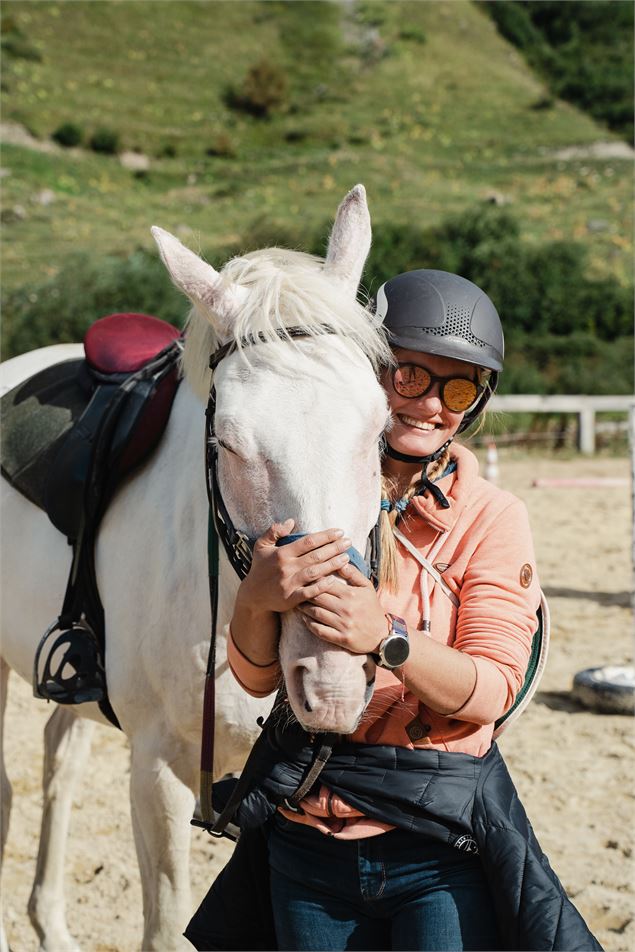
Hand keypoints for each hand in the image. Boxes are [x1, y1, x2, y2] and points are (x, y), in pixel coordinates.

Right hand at [236, 520, 352, 615]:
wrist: (253, 596)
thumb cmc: (260, 568)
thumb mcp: (261, 546)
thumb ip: (273, 531)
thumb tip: (291, 521)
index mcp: (281, 553)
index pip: (308, 541)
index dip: (325, 536)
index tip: (340, 532)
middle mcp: (286, 567)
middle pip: (315, 556)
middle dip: (334, 548)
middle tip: (349, 542)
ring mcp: (289, 583)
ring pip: (315, 572)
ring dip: (332, 565)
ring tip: (346, 558)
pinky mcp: (291, 598)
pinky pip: (309, 592)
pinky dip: (321, 586)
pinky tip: (334, 580)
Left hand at [297, 562, 387, 654]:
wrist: (382, 635)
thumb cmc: (372, 608)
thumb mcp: (367, 587)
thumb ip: (353, 574)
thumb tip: (341, 560)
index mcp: (350, 594)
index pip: (326, 583)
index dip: (312, 578)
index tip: (304, 575)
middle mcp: (345, 609)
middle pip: (317, 597)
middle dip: (304, 592)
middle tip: (295, 589)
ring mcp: (343, 624)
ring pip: (316, 613)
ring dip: (304, 608)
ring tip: (297, 602)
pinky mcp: (341, 639)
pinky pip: (320, 631)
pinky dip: (309, 624)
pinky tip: (304, 619)